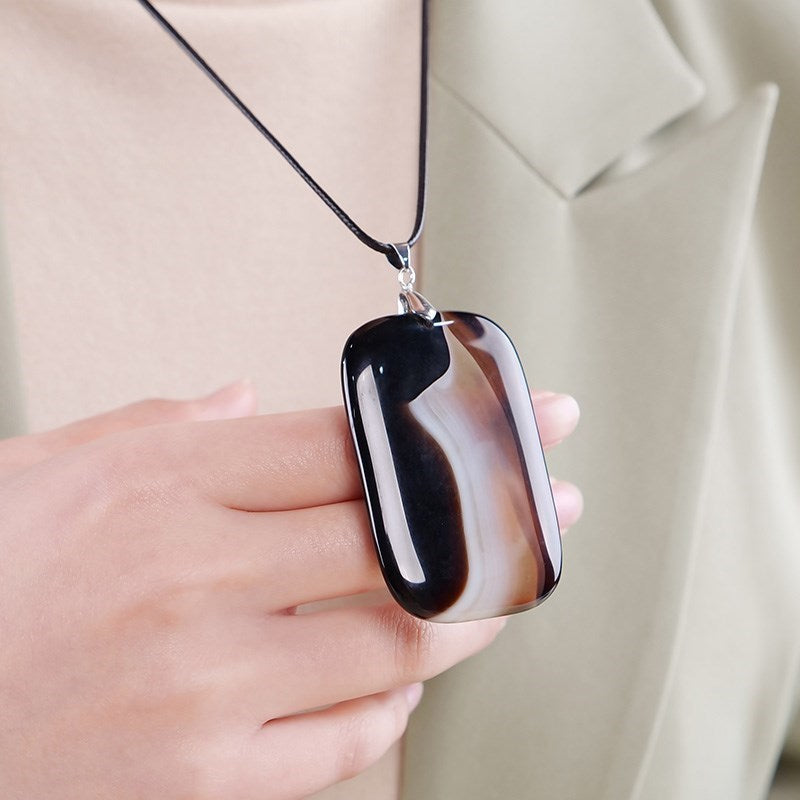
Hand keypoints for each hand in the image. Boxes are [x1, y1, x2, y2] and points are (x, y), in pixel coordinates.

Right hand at [0, 380, 580, 799]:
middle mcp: (195, 578)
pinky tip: (407, 682)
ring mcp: (204, 687)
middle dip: (499, 509)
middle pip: (399, 535)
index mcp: (164, 483)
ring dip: (473, 611)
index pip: (351, 441)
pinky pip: (343, 743)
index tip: (518, 414)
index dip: (453, 423)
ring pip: (397, 643)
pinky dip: (396, 708)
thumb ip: (159, 424)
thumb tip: (246, 396)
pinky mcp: (199, 779)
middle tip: (552, 496)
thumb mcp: (45, 467)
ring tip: (511, 583)